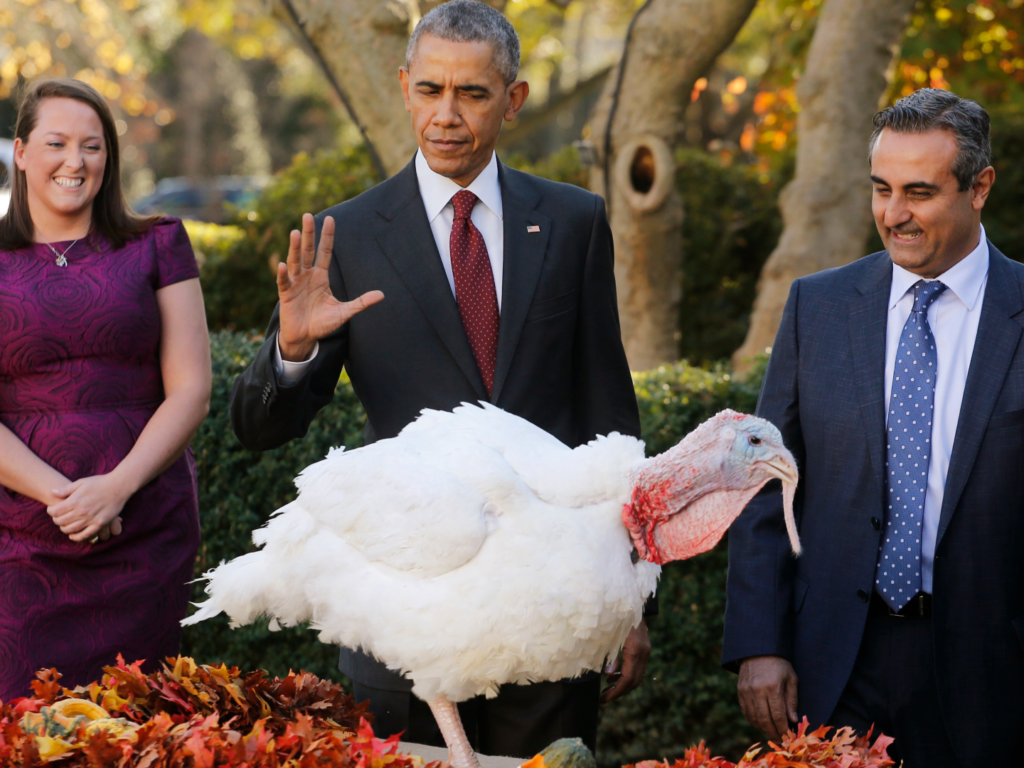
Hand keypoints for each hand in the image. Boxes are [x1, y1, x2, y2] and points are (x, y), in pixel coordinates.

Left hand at [47, 474, 131, 542]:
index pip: (55, 511)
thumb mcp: (82, 481)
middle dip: (56, 520)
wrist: (119, 485)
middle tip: (57, 517)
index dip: (50, 511)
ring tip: (64, 524)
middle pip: (61, 521)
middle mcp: (81, 511)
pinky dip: (77, 537)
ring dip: (64, 528)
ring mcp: (90, 518)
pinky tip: (73, 536)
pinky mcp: (100, 523)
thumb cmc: (100, 482)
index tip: (52, 510)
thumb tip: (52, 492)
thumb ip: (66, 489)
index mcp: (75, 500)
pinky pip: (85, 534)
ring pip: (70, 529)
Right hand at [277, 214, 383, 360]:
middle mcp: (307, 275)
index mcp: (321, 276)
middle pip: (308, 250)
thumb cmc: (323, 323)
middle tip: (308, 215)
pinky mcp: (286, 295)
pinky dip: (284, 274)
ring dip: (295, 248)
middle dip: (308, 234)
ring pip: (295, 261)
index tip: (331, 219)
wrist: (305, 337)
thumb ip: (361, 303)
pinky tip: (284, 265)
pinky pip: (284, 282)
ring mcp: (295, 283)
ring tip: (295, 232)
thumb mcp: (344, 312)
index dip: (327, 236)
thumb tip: (382, 295)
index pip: (324, 251)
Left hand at [601, 620, 650, 702]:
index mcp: (635, 650)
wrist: (631, 600)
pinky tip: (612, 676)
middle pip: (635, 681)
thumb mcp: (610, 634)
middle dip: (619, 692)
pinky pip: (637, 667)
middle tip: (603, 698)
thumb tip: (608, 675)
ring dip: (622, 685)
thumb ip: (610, 655)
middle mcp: (643, 652)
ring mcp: (645, 650)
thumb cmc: (616, 616)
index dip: (617, 691)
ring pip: (637, 676)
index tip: (604, 699)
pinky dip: (626, 675)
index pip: (628, 678)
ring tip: (606, 690)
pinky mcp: (643, 648)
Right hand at [737, 655, 798, 741]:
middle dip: (773, 733)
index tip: (788, 737)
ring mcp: (746, 691)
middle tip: (780, 740)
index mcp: (772, 688)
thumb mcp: (791, 679)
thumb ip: (792, 700)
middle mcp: (757, 691)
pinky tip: (761, 723)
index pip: (778, 716)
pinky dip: (753, 720)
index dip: (783, 729)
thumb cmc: (779, 664)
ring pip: (754, 718)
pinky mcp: (740, 691)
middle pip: (764, 720)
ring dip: (763, 728)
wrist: (758, 649)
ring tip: (772, 732)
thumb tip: (792, 720)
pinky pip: (745, 711)